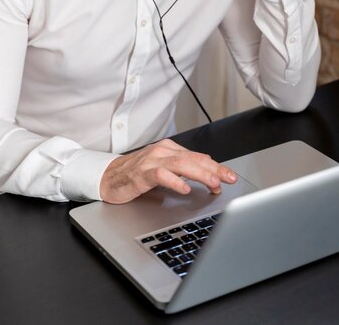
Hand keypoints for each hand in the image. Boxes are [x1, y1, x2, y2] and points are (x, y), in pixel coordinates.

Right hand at [99, 138, 237, 203]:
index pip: (198, 157)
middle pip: (193, 158)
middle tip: (228, 179)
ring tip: (213, 183)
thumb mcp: (164, 169)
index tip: (230, 177)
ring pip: (180, 164)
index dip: (216, 167)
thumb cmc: (136, 174)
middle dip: (213, 169)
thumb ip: (184, 168)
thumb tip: (209, 170)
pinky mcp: (141, 173)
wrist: (108, 177)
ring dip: (199, 173)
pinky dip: (174, 181)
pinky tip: (184, 188)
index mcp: (169, 150)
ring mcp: (151, 161)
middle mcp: (162, 152)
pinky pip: (161, 175)